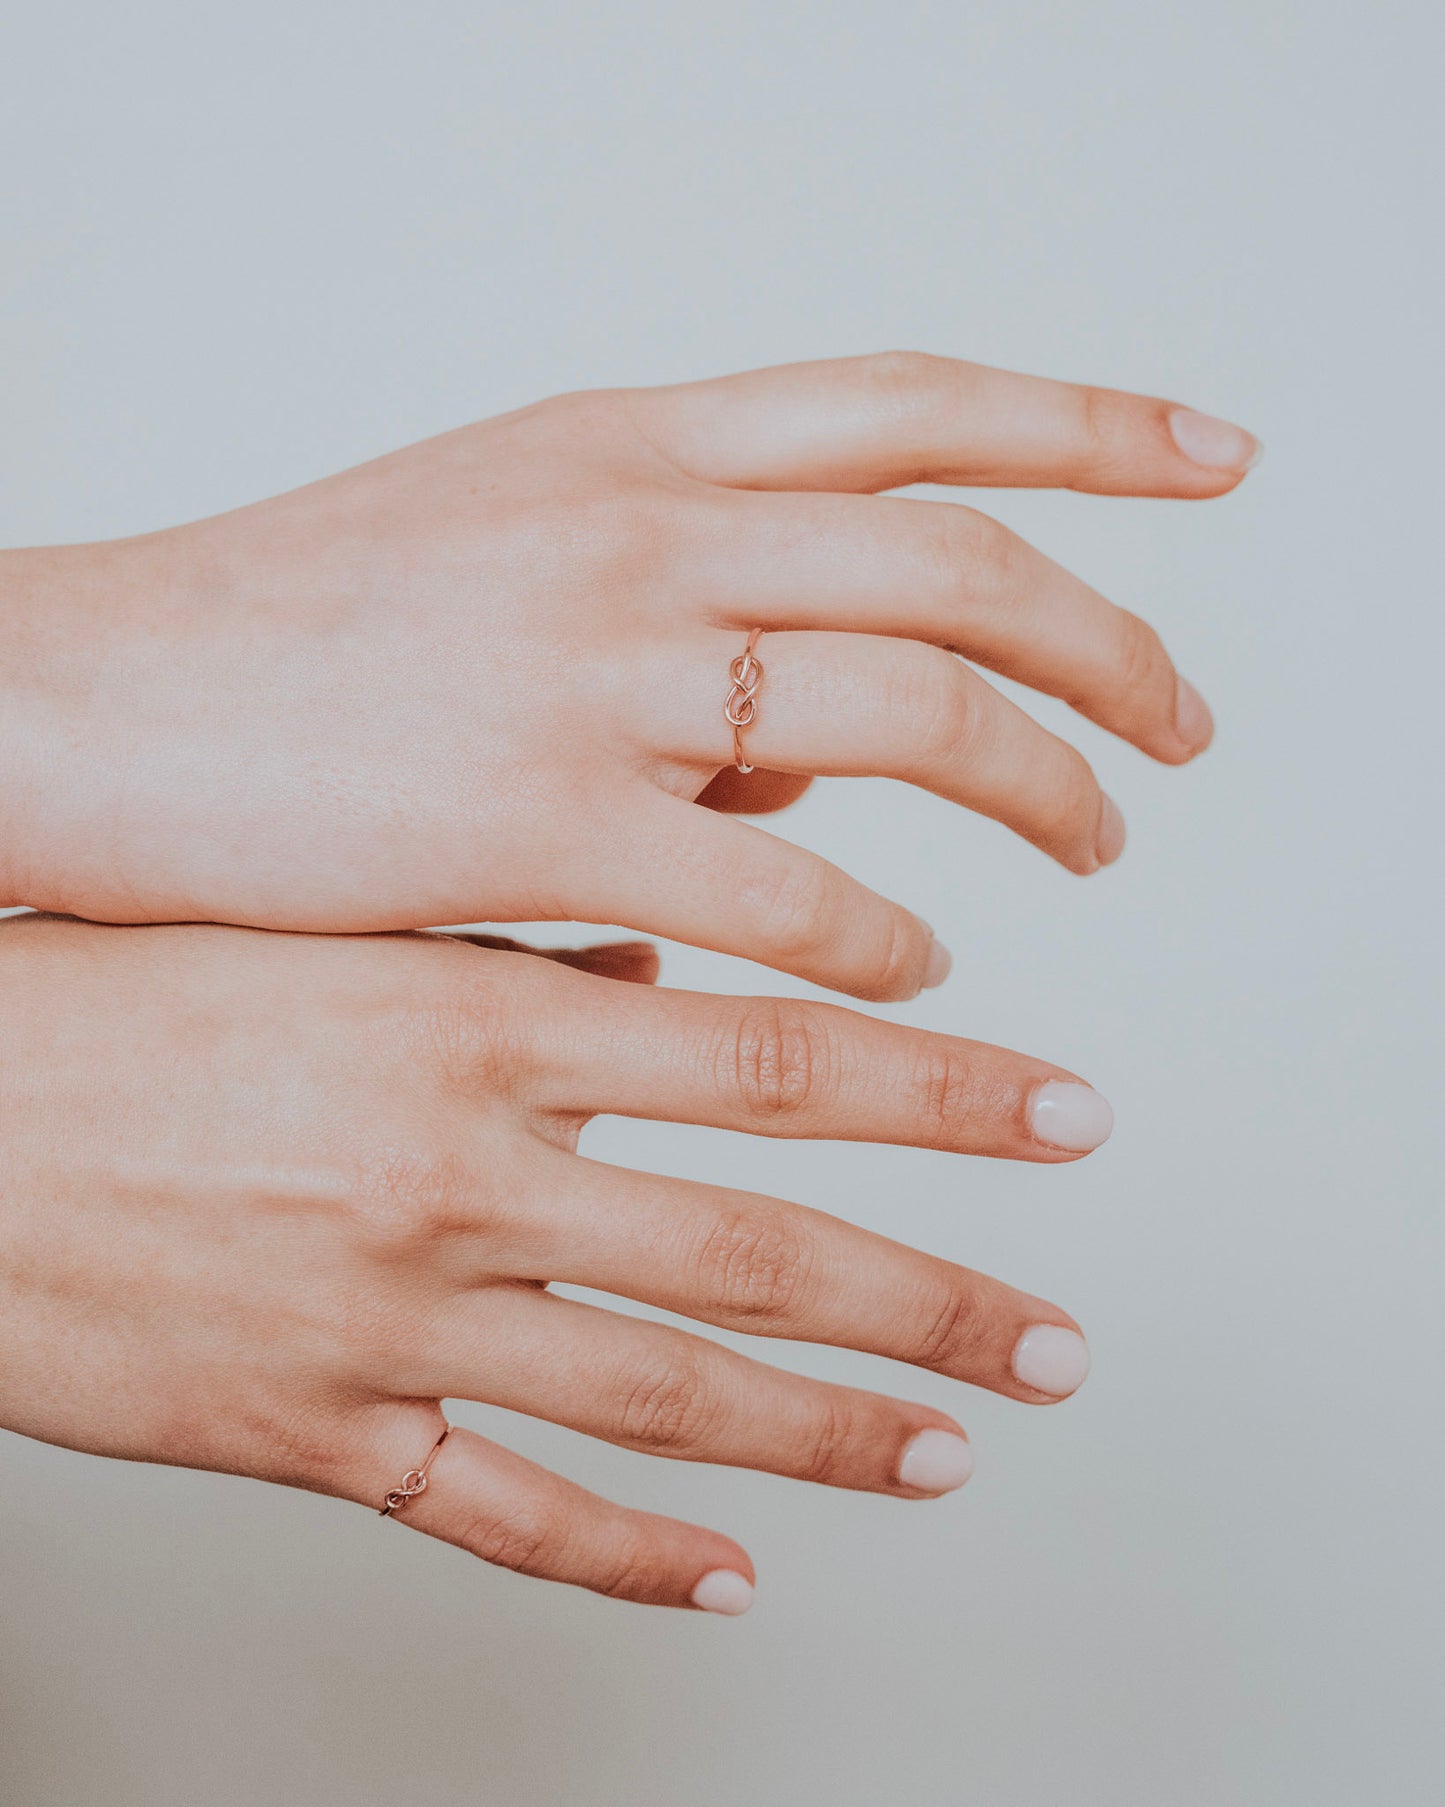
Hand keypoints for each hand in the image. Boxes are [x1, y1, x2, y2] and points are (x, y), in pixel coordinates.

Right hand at [0, 352, 1255, 997]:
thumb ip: (675, 605)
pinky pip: (784, 885)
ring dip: (1042, 785)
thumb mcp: (498, 544)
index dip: (1090, 422)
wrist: (95, 709)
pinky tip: (920, 972)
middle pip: (957, 558)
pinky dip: (883, 935)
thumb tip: (821, 732)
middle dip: (1108, 645)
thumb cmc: (292, 633)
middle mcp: (631, 529)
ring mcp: (592, 667)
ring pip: (911, 707)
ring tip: (1097, 845)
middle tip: (1183, 727)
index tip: (1214, 460)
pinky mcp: (536, 818)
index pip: (911, 402)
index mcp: (625, 444)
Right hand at [0, 914, 1108, 1610]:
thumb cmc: (126, 991)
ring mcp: (396, 1319)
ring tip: (950, 1453)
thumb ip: (517, 950)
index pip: (778, 1060)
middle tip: (1059, 1338)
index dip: (948, 1095)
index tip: (1068, 1117)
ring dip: (828, 1437)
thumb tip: (662, 973)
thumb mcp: (335, 924)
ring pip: (663, 1397)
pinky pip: (496, 1513)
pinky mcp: (315, 1433)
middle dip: (937, 1299)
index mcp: (478, 1021)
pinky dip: (624, 1558)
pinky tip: (727, 1582)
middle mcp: (464, 1175)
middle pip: (759, 1250)